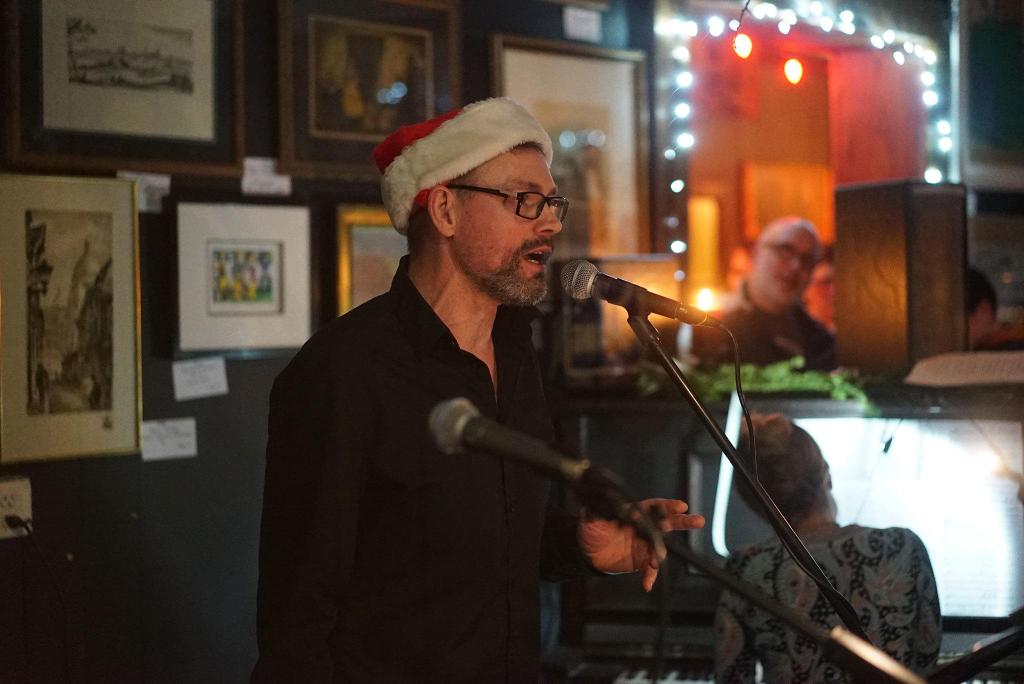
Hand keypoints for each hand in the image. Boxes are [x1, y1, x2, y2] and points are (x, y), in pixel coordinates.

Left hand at [578, 498, 703, 591]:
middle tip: (698, 521)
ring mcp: (644, 544)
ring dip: (660, 553)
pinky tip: (646, 584)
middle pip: (666, 522)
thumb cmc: (591, 528)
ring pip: (660, 547)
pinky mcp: (641, 560)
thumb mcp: (590, 517)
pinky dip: (649, 576)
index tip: (681, 506)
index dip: (667, 506)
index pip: (652, 507)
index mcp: (634, 512)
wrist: (588, 551)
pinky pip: (649, 569)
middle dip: (682, 521)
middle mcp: (643, 527)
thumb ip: (595, 512)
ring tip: (657, 559)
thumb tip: (597, 507)